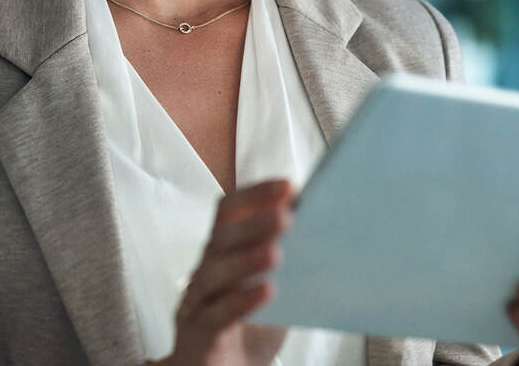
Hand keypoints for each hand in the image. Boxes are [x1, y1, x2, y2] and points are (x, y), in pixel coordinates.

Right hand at [159, 178, 293, 365]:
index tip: (288, 186)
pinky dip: (241, 301)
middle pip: (222, 236)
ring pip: (214, 272)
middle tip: (286, 217)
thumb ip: (286, 262)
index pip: (229, 211)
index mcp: (222, 252)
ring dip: (246, 259)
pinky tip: (266, 291)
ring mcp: (198, 301)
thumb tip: (320, 226)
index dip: (255, 195)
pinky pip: (216, 314)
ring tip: (276, 254)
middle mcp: (205, 270)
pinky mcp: (198, 333)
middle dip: (254, 223)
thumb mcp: (271, 291)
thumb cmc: (246, 330)